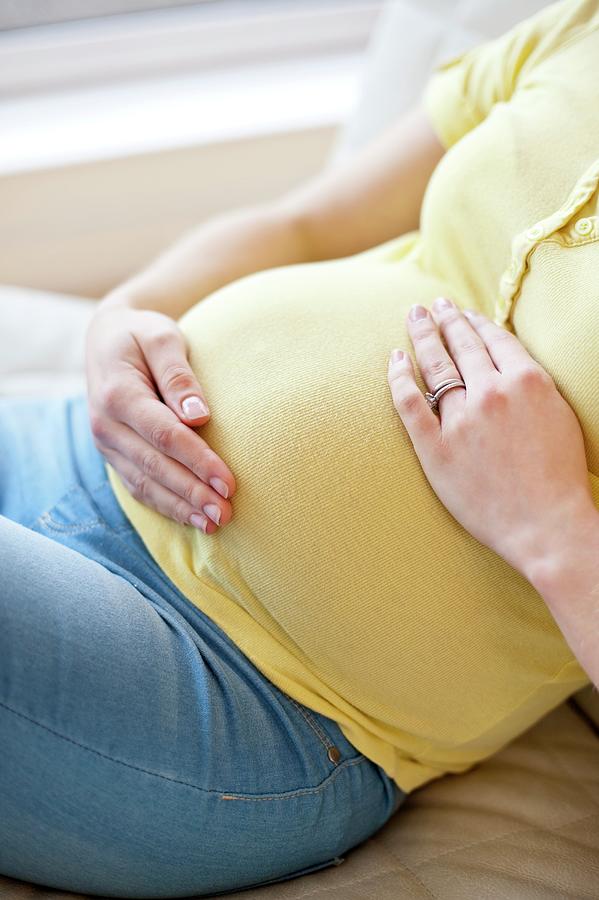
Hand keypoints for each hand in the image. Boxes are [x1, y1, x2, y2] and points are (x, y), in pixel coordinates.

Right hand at [85, 303, 235, 532]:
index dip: (198, 461)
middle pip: (155, 467)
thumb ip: (179, 374)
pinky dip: (165, 506)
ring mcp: (106, 444)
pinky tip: (192, 519)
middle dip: (193, 493)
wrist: (106, 338)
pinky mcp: (113, 455)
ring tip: (215, 523)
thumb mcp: (162, 337)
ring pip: (145, 484)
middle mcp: (105, 425)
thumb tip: (200, 416)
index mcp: (117, 395)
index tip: (229, 482)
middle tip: (227, 514)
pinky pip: (138, 487)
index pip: (164, 435)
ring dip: (180, 507)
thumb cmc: (142, 334)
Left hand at [386, 298, 596, 579]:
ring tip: (415, 317)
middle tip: (433, 305)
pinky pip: (409, 403)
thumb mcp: (559, 415)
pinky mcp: (435, 448)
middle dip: (446, 319)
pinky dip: (399, 378)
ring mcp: (460, 420)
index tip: (465, 313)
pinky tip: (395, 359)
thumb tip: (511, 364)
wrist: (546, 524)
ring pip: (435, 366)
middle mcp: (491, 392)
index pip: (494, 339)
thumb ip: (533, 385)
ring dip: (423, 336)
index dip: (476, 322)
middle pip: (462, 345)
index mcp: (526, 381)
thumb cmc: (560, 477)